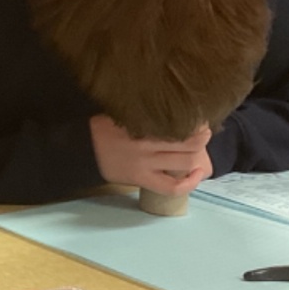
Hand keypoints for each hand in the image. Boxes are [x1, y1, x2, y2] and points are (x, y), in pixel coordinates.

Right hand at [89, 115, 213, 195]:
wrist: (85, 150)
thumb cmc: (105, 128)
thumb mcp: (123, 112)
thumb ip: (145, 111)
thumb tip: (171, 102)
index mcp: (142, 126)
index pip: (179, 123)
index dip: (196, 119)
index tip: (199, 115)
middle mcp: (147, 146)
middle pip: (189, 142)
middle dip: (202, 135)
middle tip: (204, 130)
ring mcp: (146, 165)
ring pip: (184, 161)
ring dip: (198, 154)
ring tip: (200, 148)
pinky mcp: (144, 180)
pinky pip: (172, 187)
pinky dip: (189, 183)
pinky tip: (197, 173)